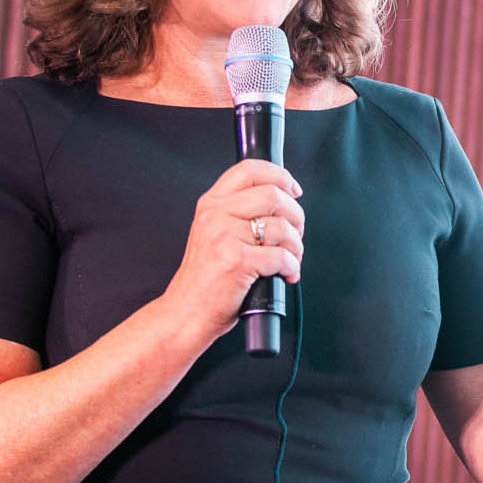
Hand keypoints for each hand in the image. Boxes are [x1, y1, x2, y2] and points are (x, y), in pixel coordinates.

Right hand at [160, 159, 305, 345]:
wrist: (185, 313)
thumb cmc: (205, 278)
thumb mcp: (213, 233)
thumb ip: (239, 213)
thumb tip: (283, 202)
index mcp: (211, 204)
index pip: (250, 170)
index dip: (280, 176)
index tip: (293, 190)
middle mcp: (215, 215)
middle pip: (273, 195)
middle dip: (296, 216)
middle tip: (296, 234)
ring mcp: (224, 237)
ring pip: (282, 227)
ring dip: (296, 247)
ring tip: (291, 259)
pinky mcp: (236, 261)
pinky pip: (281, 257)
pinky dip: (292, 267)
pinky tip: (287, 275)